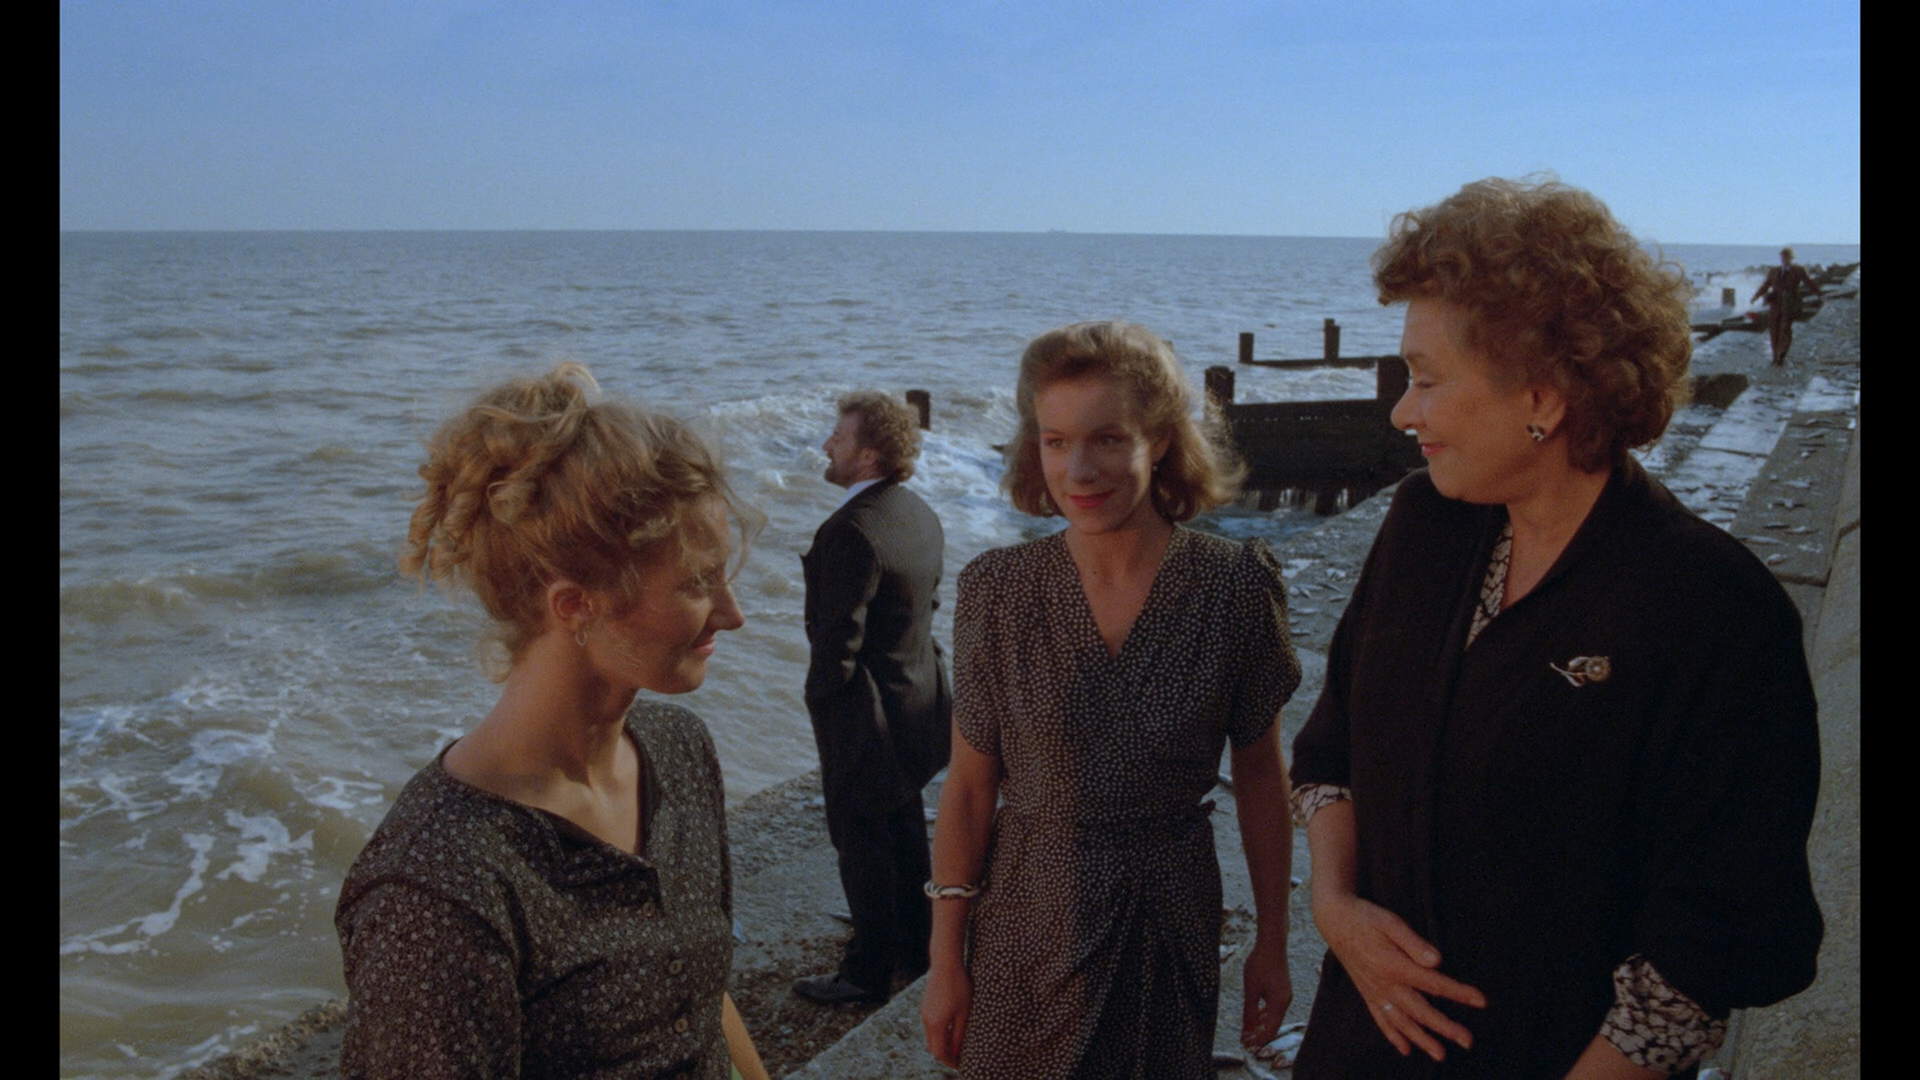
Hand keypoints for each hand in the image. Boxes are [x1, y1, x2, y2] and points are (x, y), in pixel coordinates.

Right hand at [920, 961, 971, 1067]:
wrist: (945, 963)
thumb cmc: (959, 985)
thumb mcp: (964, 1011)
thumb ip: (960, 1033)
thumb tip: (958, 1051)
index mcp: (936, 1024)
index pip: (940, 1052)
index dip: (950, 1061)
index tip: (961, 1065)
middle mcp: (927, 1020)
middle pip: (933, 1047)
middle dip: (945, 1056)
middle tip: (959, 1059)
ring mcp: (924, 1012)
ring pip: (931, 1037)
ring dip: (942, 1044)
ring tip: (957, 1047)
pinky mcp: (925, 1006)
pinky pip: (930, 1027)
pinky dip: (939, 1034)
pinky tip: (951, 1031)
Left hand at [1240, 934, 1293, 1048]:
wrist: (1272, 944)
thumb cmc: (1260, 964)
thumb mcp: (1251, 990)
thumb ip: (1249, 1011)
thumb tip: (1246, 1030)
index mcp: (1279, 1004)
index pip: (1270, 1030)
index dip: (1257, 1039)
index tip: (1244, 1043)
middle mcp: (1285, 1001)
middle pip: (1273, 1025)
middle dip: (1258, 1034)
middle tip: (1244, 1039)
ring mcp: (1285, 995)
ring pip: (1273, 1017)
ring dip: (1260, 1024)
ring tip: (1247, 1030)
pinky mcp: (1282, 989)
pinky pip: (1273, 1007)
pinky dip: (1264, 1014)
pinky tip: (1254, 1015)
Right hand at [1315, 891, 1485, 1060]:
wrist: (1335, 921)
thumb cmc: (1366, 918)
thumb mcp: (1390, 922)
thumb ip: (1414, 942)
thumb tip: (1437, 961)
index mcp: (1394, 965)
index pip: (1433, 983)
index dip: (1458, 993)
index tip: (1481, 1001)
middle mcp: (1385, 984)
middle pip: (1420, 1010)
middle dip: (1445, 1027)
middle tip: (1468, 1041)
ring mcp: (1375, 992)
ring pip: (1401, 1022)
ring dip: (1422, 1039)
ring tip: (1441, 1054)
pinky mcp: (1367, 994)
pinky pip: (1381, 1020)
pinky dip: (1393, 1036)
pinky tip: (1405, 1049)